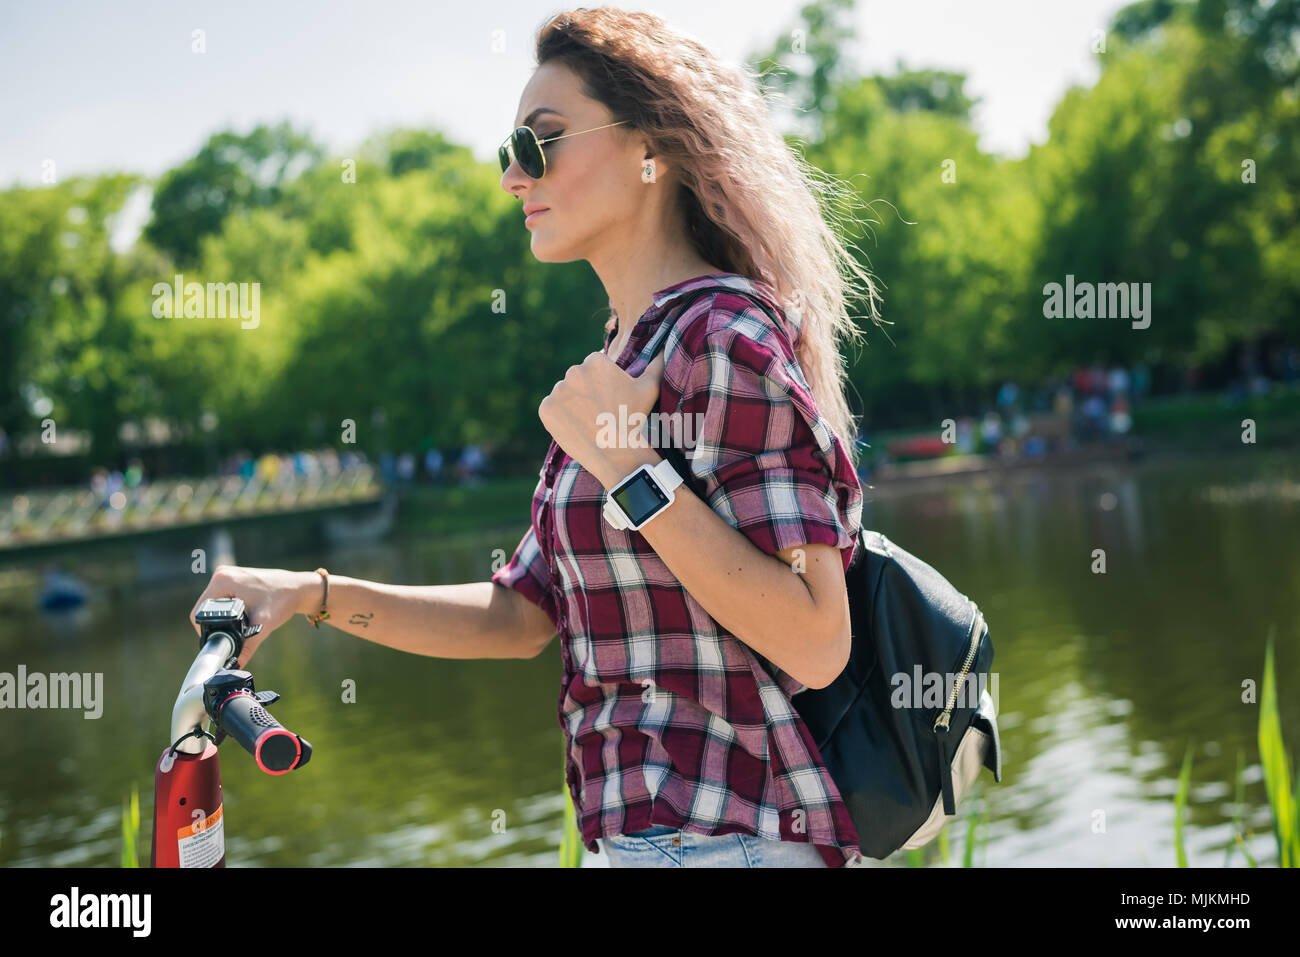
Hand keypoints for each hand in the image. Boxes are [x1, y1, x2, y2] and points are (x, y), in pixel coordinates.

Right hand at [189, 565, 316, 668]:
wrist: (299, 588)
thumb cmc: (283, 600)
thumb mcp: (263, 625)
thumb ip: (247, 647)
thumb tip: (235, 665)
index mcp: (223, 581)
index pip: (198, 613)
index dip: (205, 631)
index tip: (220, 641)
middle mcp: (222, 574)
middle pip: (204, 609)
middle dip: (215, 625)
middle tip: (232, 635)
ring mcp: (228, 574)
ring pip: (212, 605)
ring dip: (221, 618)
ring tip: (240, 624)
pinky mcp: (234, 578)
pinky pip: (221, 599)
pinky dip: (228, 610)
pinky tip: (242, 616)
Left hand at [538, 351, 666, 487]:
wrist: (616, 452)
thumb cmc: (634, 418)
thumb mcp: (650, 388)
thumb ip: (657, 364)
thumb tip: (666, 349)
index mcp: (596, 361)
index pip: (595, 366)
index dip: (603, 383)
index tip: (610, 399)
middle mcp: (573, 371)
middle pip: (578, 378)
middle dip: (586, 391)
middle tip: (601, 412)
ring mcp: (557, 391)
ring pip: (565, 394)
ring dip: (573, 404)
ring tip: (589, 421)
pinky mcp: (546, 409)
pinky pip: (551, 409)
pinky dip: (560, 417)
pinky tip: (576, 427)